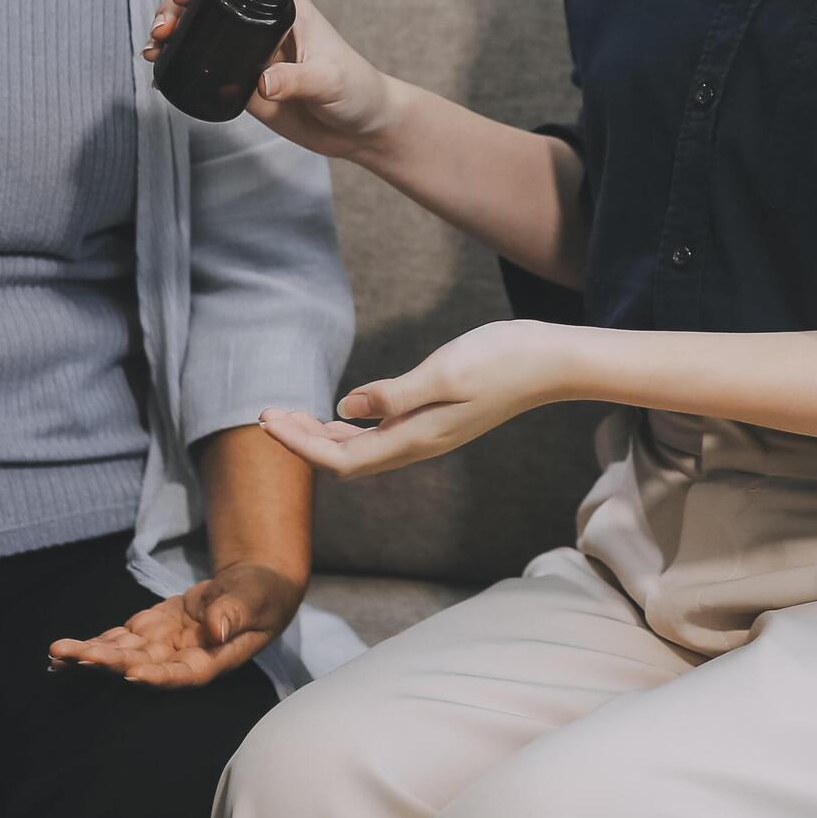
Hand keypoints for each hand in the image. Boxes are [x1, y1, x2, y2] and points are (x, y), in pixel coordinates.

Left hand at [45, 560, 301, 686]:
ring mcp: (163, 645)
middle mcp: (180, 659)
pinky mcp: (152, 629)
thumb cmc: (262, 596)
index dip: (157, 676)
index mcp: (210, 660)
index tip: (130, 673)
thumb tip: (215, 629)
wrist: (253, 589)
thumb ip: (236, 613)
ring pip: (122, 653)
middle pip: (140, 665)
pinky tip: (65, 651)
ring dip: (90, 654)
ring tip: (56, 654)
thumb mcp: (256, 599)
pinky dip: (94, 641)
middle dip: (107, 662)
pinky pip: (120, 638)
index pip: (182, 674)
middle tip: (75, 657)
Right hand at [143, 0, 399, 158]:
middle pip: (212, 9)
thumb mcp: (329, 81)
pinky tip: (163, 73)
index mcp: (286, 9)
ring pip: (204, 39)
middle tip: (162, 30)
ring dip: (175, 39)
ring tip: (153, 49)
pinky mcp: (246, 85)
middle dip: (179, 12)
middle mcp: (264, 27)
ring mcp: (252, 55)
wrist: (363, 129)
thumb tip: (262, 83)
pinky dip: (183, 68)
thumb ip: (297, 80)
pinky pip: (208, 72)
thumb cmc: (357, 91)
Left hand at [260, 320, 573, 479]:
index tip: (266, 421)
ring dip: (323, 436)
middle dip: (302, 441)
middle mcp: (418, 443)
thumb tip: (345, 408)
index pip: (341, 457)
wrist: (550, 362)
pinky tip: (341, 413)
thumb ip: (393, 394)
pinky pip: (381, 436)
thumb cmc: (501, 359)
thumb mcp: (444, 371)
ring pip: (362, 450)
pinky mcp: (437, 420)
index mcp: (415, 436)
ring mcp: (428, 434)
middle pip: (345, 459)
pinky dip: (350, 427)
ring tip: (291, 416)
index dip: (299, 444)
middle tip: (265, 416)